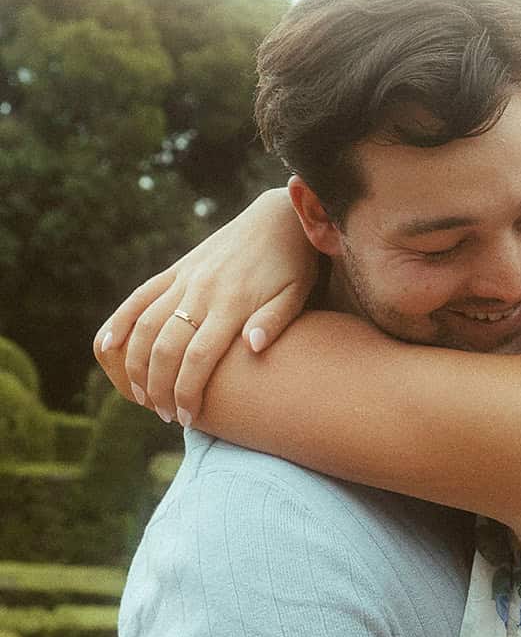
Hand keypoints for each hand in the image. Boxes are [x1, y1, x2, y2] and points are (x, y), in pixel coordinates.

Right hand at [93, 186, 318, 424]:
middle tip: (165, 415)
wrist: (279, 218)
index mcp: (233, 303)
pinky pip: (140, 296)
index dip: (187, 392)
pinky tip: (107, 347)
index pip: (198, 358)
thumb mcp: (297, 293)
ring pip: (146, 325)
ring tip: (140, 395)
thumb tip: (254, 347)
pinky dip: (120, 321)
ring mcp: (185, 278)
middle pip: (166, 347)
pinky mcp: (177, 269)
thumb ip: (276, 320)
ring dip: (136, 364)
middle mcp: (202, 291)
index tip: (188, 418)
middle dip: (160, 387)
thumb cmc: (294, 265)